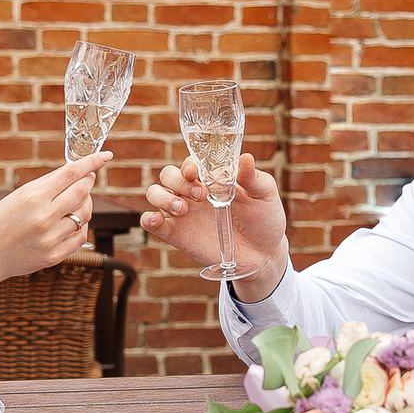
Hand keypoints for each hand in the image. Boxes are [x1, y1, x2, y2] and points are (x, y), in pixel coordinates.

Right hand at [0, 154, 107, 328]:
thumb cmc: (0, 221)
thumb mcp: (19, 195)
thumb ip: (48, 184)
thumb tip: (77, 171)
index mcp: (32, 197)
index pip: (71, 174)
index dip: (92, 162)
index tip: (105, 156)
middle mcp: (43, 217)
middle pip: (82, 192)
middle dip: (87, 182)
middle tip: (85, 179)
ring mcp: (50, 239)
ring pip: (85, 214)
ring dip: (85, 204)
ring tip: (73, 203)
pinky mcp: (54, 256)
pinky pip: (80, 236)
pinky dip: (80, 226)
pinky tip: (69, 222)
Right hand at [141, 151, 291, 298]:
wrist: (263, 254)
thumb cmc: (264, 219)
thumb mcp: (265, 195)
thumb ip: (254, 177)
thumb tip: (245, 158)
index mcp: (212, 178)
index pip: (191, 163)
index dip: (189, 164)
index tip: (198, 172)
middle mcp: (194, 193)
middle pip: (169, 175)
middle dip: (178, 181)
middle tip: (200, 195)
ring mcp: (183, 214)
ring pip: (155, 193)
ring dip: (162, 196)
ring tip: (182, 209)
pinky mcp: (177, 235)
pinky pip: (152, 223)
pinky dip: (148, 219)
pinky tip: (158, 219)